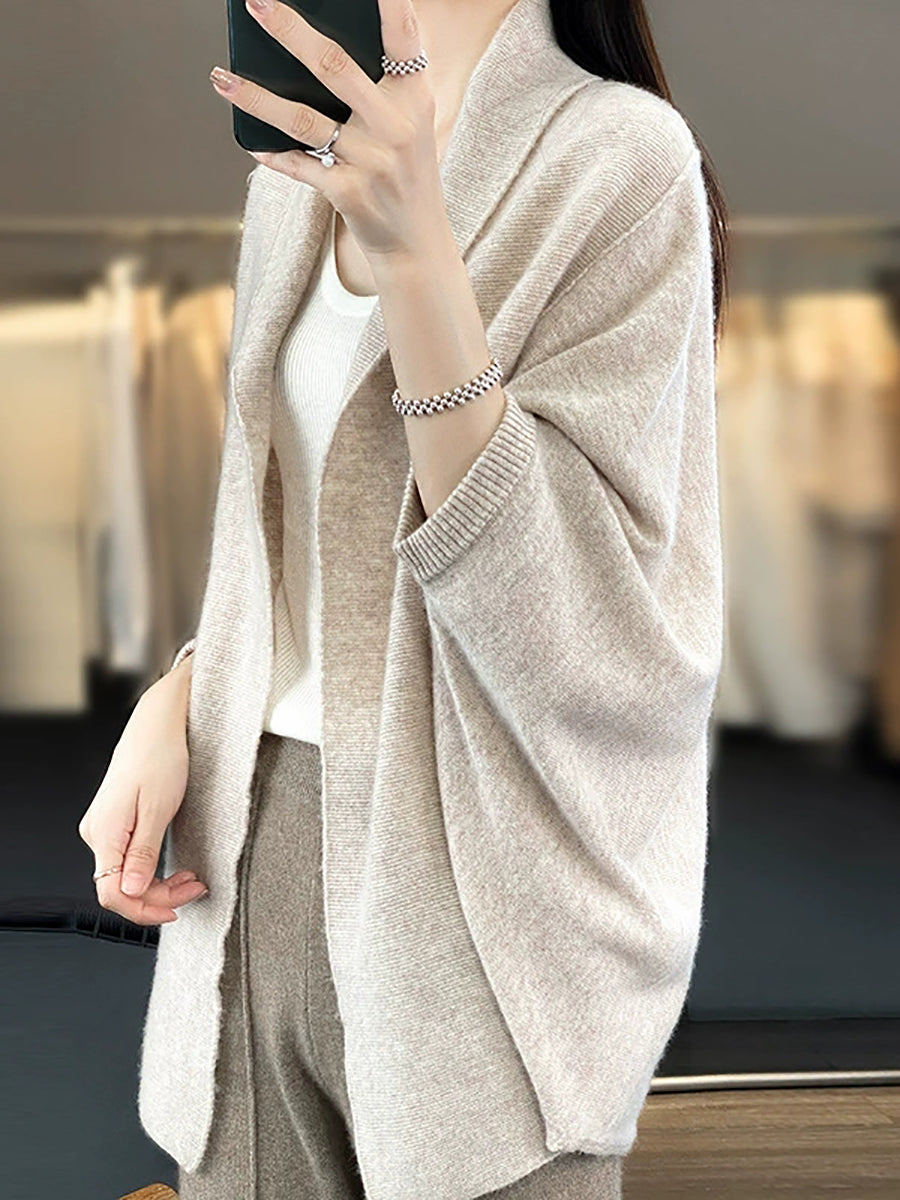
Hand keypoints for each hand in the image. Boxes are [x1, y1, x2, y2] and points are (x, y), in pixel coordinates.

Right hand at [77, 657, 208, 925]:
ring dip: (159, 886)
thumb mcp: (158, 809)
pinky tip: (175, 869)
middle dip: (158, 898)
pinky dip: (153, 870)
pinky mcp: (116, 824)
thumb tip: (132, 891)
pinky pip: (130, 860)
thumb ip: (143, 853)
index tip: (174, 911)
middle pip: (121, 887)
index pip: (112, 893)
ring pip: (127, 876)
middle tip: (194, 890)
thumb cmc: (161, 757)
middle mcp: (98, 834)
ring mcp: (105, 829)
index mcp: (104, 833)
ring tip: (191, 881)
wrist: (158, 726)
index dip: (143, 910)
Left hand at [209, 0, 447, 271]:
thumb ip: (387, 84)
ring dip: (256, 97)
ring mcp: (371, 162)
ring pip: (304, 120)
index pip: (403, 39)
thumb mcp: (413, 125)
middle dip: (291, 31)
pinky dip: (271, 153)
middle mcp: (395, 127)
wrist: (417, 245)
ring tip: (220, 77)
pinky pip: (299, 165)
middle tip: (256, 4)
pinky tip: (249, 140)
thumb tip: (325, 42)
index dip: (390, 3)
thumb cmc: (405, 174)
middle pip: (336, 67)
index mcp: (414, 100)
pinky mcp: (349, 194)